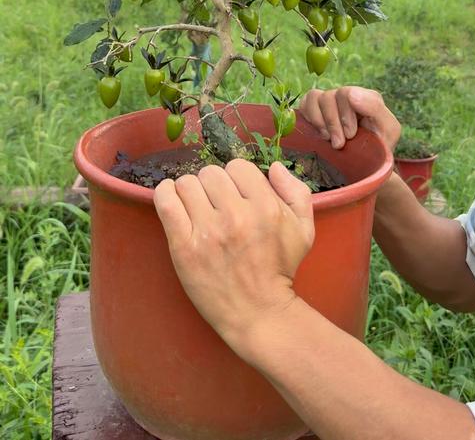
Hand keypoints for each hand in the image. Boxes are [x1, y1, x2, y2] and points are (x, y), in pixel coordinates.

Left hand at [154, 159, 314, 350]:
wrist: (259, 313)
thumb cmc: (280, 269)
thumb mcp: (304, 230)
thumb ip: (297, 192)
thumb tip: (274, 167)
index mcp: (266, 207)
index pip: (238, 166)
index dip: (236, 178)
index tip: (235, 195)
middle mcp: (237, 216)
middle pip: (210, 173)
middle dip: (213, 186)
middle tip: (215, 204)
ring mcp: (208, 231)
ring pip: (187, 183)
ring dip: (190, 192)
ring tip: (196, 208)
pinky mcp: (183, 246)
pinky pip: (165, 201)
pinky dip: (166, 193)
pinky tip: (173, 199)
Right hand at [300, 86, 400, 150]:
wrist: (368, 169)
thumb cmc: (380, 149)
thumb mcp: (389, 130)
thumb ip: (375, 108)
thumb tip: (351, 93)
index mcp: (365, 97)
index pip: (347, 93)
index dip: (345, 115)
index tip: (350, 135)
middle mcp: (345, 96)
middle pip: (329, 96)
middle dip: (333, 123)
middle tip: (339, 144)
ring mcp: (329, 102)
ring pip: (314, 98)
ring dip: (320, 121)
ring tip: (328, 140)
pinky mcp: (314, 111)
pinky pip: (304, 104)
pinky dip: (309, 118)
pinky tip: (318, 134)